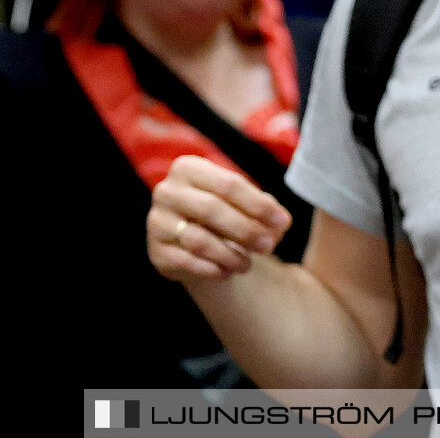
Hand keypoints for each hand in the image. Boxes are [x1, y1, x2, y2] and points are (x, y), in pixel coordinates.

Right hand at [149, 155, 291, 282]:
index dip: (259, 204)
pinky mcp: (155, 252)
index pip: (229, 184)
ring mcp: (157, 222)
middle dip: (246, 229)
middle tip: (269, 245)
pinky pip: (187, 263)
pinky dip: (212, 270)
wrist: (192, 238)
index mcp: (189, 168)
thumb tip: (281, 223)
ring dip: (230, 255)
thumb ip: (263, 207)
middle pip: (212, 209)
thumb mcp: (243, 201)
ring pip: (198, 240)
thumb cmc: (224, 211)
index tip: (284, 221)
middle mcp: (167, 191)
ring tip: (248, 264)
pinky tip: (228, 272)